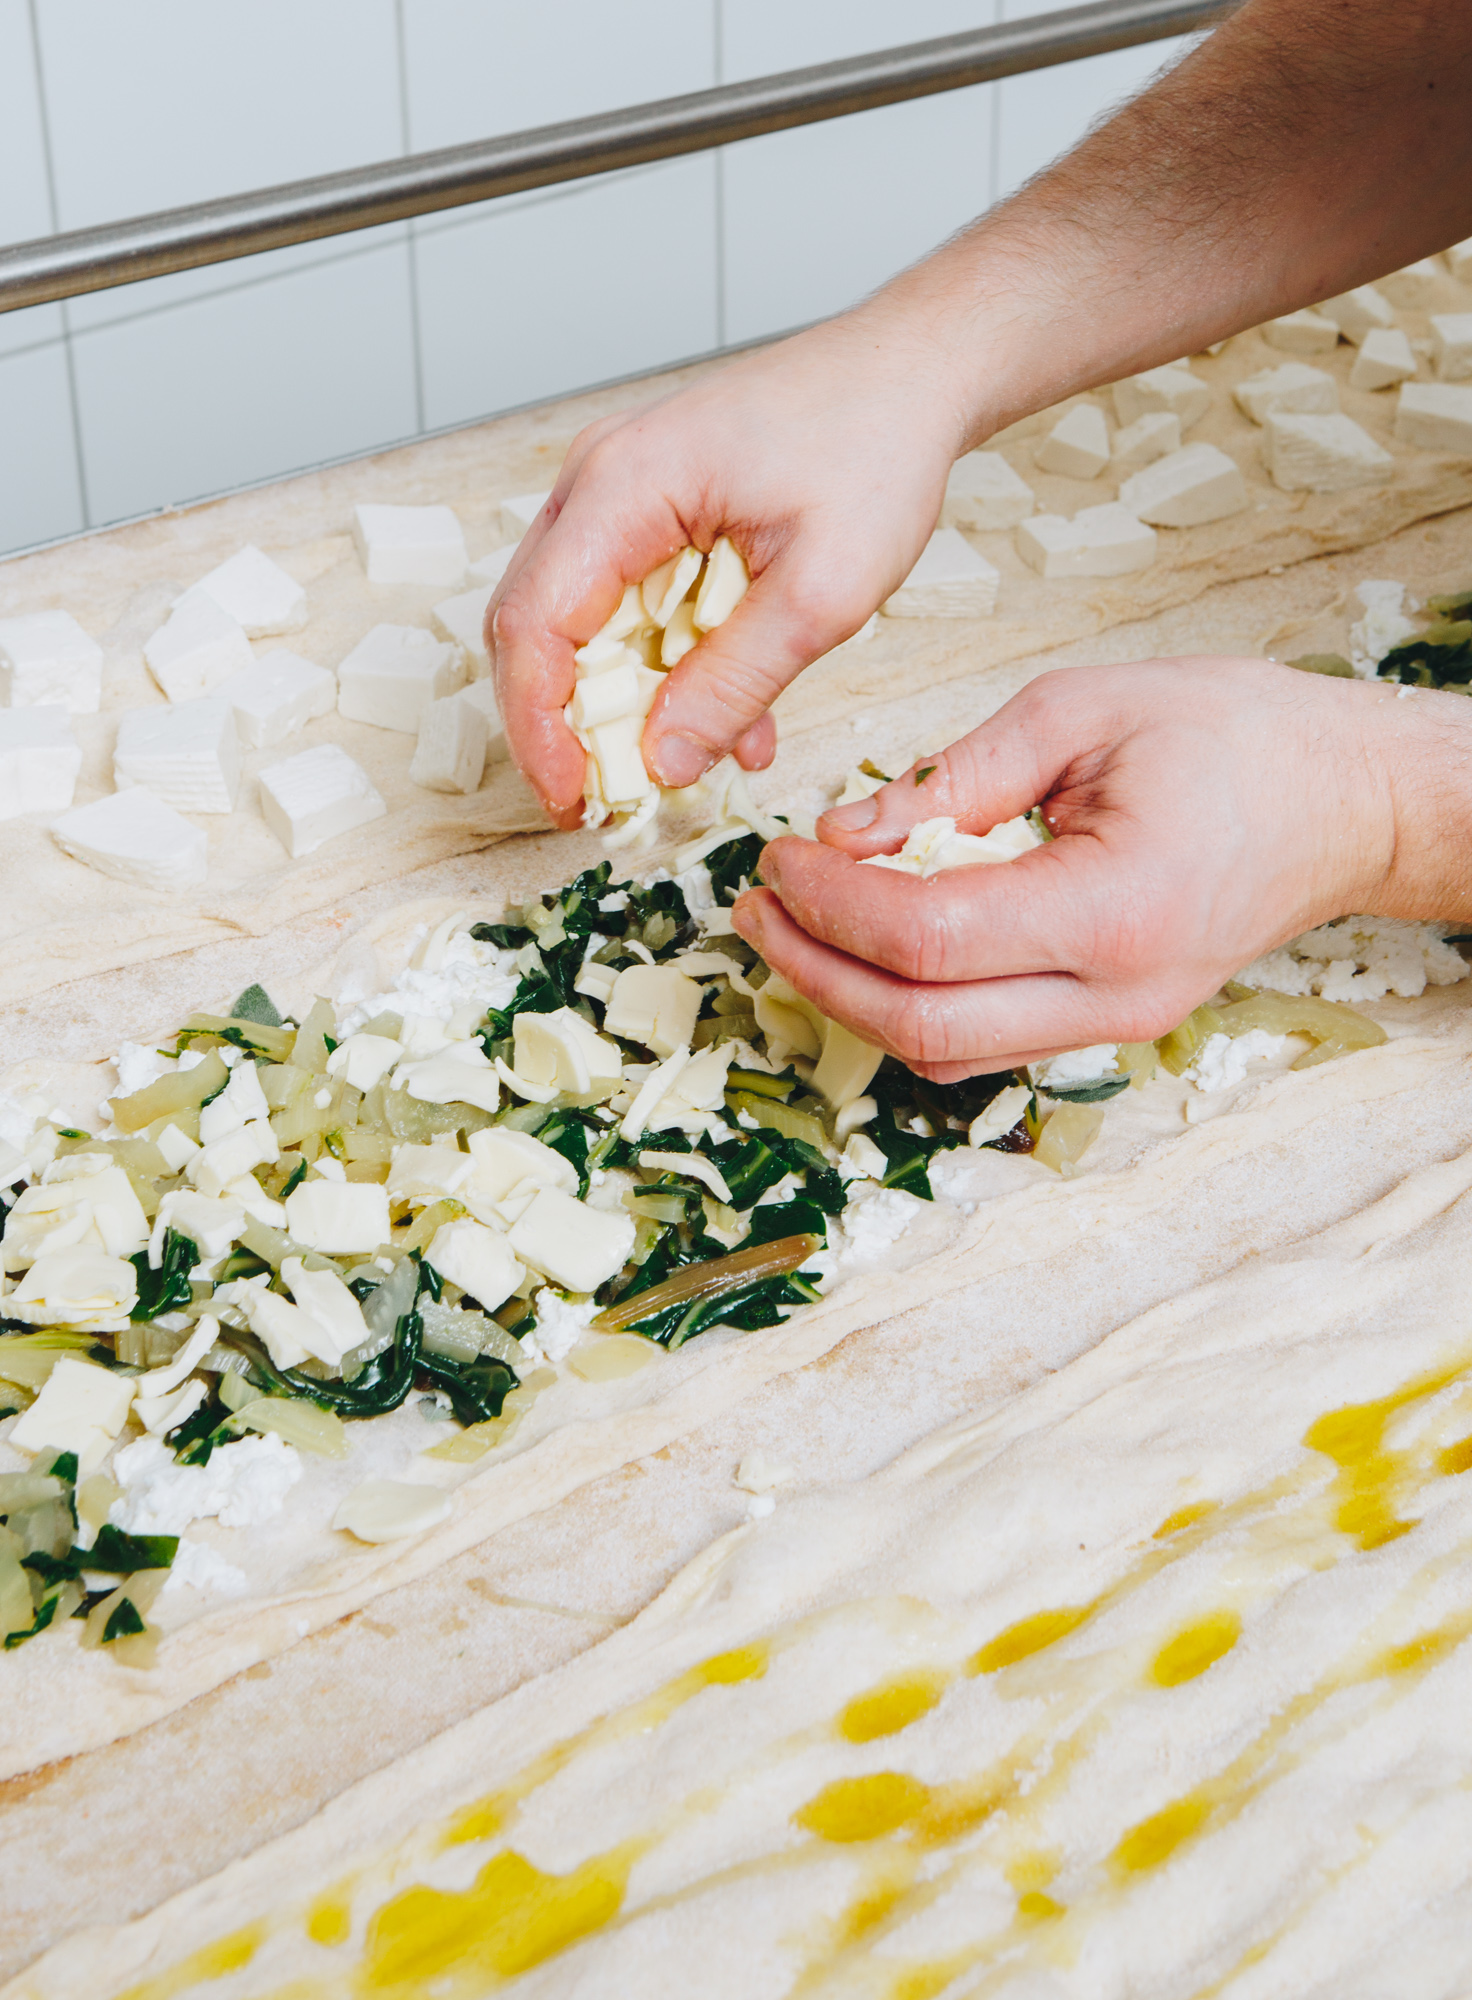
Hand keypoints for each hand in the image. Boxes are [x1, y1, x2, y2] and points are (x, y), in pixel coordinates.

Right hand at [488, 313, 967, 827]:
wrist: (914, 374)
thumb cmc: (876, 447)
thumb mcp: (821, 592)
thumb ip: (735, 683)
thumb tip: (664, 763)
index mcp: (624, 485)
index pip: (535, 623)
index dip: (539, 726)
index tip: (571, 798)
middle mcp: (600, 482)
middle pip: (536, 626)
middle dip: (565, 726)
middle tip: (603, 803)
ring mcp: (620, 494)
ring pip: (582, 625)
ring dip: (626, 705)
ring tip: (683, 766)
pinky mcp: (652, 514)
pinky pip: (631, 608)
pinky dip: (666, 671)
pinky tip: (731, 719)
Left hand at [730, 659, 1471, 1080]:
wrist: (1347, 802)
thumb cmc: (1237, 738)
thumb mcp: (1086, 711)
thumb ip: (954, 775)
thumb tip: (846, 832)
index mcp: (1111, 910)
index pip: (925, 937)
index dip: (828, 904)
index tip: (780, 854)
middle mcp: (1113, 996)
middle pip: (918, 1025)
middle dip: (814, 970)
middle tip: (757, 905)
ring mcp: (1114, 1026)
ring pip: (942, 1055)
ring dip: (851, 1000)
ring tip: (794, 925)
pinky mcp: (1107, 1027)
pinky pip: (982, 1047)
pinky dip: (909, 1007)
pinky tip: (868, 949)